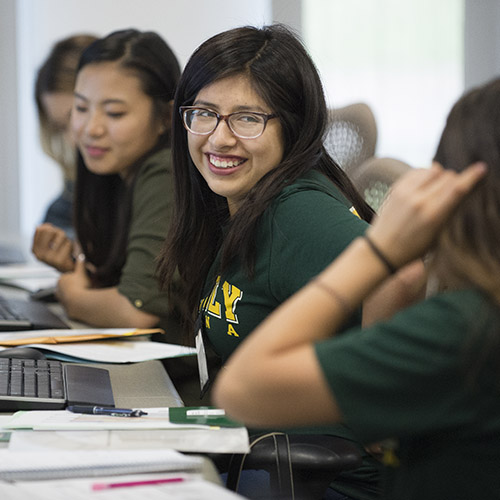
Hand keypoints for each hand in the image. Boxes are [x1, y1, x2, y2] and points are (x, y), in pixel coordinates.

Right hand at [32, 223, 74, 272]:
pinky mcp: (59, 261)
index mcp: (35, 250)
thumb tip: (42, 226)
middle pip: (49, 230)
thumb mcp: (49, 242)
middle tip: (61, 239)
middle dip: (57, 232)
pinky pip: (68, 244)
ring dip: (66, 239)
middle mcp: (39, 255)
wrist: (67, 270)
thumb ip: (44, 233)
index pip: (40, 229)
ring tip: (65, 246)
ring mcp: (48, 258)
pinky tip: (70, 252)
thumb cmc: (59, 254)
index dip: (49, 227)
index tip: (54, 232)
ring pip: (61, 235)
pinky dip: (71, 245)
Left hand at [56, 254, 90, 311]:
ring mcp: (61, 300)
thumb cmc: (80, 286)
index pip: (68, 277)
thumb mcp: (82, 272)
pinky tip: (83, 302)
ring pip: (68, 295)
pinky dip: (76, 302)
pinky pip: (71, 304)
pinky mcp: (66, 308)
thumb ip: (80, 264)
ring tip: (85, 295)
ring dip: (75, 295)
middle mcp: (58, 290)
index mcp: (61, 279)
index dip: (77, 278)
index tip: (83, 280)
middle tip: (85, 287)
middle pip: (67, 287)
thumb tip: (80, 256)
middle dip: (74, 287)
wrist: (79, 303)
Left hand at [367, 162, 486, 268]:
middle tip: (453, 190)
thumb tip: (459, 190)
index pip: (457, 188)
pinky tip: (425, 185)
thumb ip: (448, 212)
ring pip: (433, 169)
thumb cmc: (412, 247)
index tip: (481, 168)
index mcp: (433, 215)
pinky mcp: (396, 189)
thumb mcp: (437, 236)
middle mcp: (419, 200)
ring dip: (440, 175)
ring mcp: (406, 193)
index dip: (472, 176)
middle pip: (448, 176)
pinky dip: (425, 174)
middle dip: (455, 180)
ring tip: (438, 187)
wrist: (382, 250)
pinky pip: (417, 171)